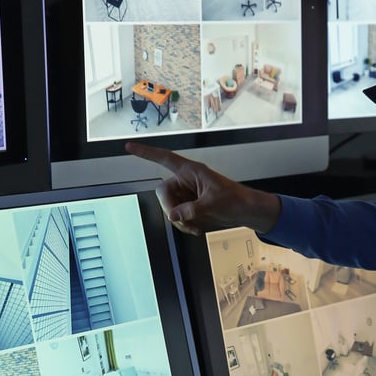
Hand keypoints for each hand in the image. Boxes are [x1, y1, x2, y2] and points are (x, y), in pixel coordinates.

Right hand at [124, 142, 281, 235]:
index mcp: (191, 171)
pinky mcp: (188, 207)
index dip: (146, 153)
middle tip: (183, 220)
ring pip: (169, 208)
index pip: (165, 158)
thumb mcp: (213, 203)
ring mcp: (186, 194)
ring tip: (195, 227)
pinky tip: (196, 228)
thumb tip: (173, 215)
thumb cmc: (235, 200)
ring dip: (179, 221)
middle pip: (163, 192)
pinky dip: (184, 225)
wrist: (246, 212)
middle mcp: (185, 181)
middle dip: (170, 208)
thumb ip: (191, 209)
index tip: (129, 148)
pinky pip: (177, 217)